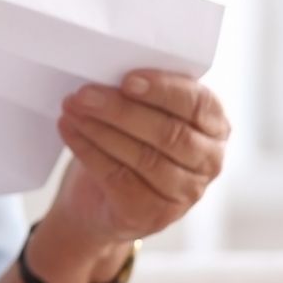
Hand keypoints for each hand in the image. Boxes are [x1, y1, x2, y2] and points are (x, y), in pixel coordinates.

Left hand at [46, 70, 230, 253]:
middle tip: (84, 94)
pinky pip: (118, 178)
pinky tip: (69, 129)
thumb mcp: (142, 111)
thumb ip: (140, 92)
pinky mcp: (153, 213)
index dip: (163, 90)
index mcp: (214, 126)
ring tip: (71, 108)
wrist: (101, 197)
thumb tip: (107, 68)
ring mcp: (185, 193)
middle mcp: (208, 162)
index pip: (198, 104)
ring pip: (143, 157)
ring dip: (100, 129)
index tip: (127, 79)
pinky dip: (88, 150)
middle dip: (121, 110)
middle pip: (168, 133)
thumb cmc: (128, 139)